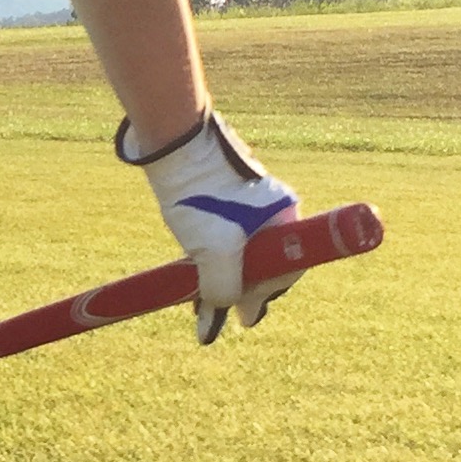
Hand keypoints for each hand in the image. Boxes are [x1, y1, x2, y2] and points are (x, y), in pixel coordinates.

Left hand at [120, 110, 300, 344]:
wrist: (174, 142)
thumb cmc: (202, 192)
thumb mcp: (216, 251)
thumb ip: (224, 288)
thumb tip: (222, 319)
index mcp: (286, 219)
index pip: (286, 271)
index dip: (262, 297)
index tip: (241, 317)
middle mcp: (275, 211)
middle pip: (266, 262)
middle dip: (242, 288)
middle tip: (214, 309)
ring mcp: (251, 202)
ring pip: (244, 250)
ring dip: (224, 273)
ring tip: (200, 293)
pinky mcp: (226, 196)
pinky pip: (228, 235)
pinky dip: (214, 254)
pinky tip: (196, 265)